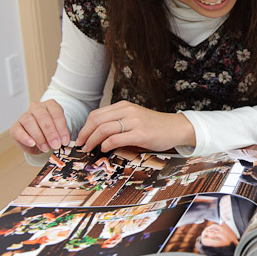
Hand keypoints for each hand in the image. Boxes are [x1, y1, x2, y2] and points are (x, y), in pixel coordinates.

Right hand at [10, 100, 69, 154]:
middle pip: (43, 117)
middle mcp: (37, 107)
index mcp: (50, 105)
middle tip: (56, 145)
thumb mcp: (58, 132)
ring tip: (46, 148)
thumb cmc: (50, 133)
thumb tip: (64, 142)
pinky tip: (32, 144)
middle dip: (51, 133)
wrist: (38, 141)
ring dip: (39, 137)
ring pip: (30, 122)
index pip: (56, 114)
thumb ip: (61, 134)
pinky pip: (18, 130)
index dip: (62, 129)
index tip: (65, 141)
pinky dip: (25, 138)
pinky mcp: (15, 126)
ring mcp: (24, 115)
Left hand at [75, 100, 194, 152]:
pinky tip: (104, 149)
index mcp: (124, 106)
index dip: (85, 127)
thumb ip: (118, 121)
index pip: (96, 114)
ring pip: (103, 129)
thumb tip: (97, 134)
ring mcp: (134, 122)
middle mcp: (128, 111)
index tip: (81, 137)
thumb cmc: (154, 125)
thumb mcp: (134, 117)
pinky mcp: (140, 134)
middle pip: (96, 120)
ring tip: (89, 149)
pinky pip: (116, 139)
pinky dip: (106, 145)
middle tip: (81, 144)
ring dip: (92, 140)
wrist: (175, 128)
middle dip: (85, 134)